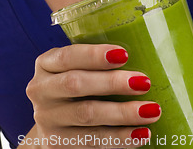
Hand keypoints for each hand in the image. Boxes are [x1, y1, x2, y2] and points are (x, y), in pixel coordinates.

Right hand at [25, 44, 159, 147]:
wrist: (55, 128)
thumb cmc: (74, 90)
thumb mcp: (73, 70)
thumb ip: (94, 64)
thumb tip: (141, 55)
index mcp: (45, 65)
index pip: (67, 56)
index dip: (94, 55)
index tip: (124, 54)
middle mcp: (40, 90)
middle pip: (76, 84)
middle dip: (112, 82)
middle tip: (144, 82)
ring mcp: (46, 120)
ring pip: (86, 114)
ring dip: (122, 112)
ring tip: (152, 110)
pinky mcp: (57, 144)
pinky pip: (92, 141)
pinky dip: (120, 138)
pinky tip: (141, 133)